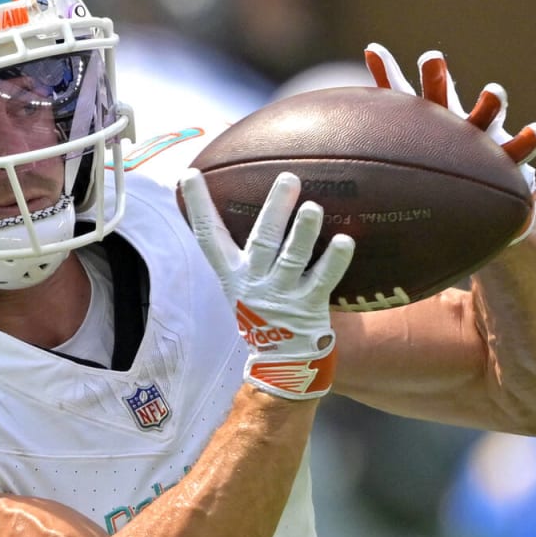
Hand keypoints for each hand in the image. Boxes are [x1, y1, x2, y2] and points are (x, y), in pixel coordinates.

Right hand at [180, 170, 354, 399]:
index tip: (190, 175)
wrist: (281, 360)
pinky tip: (345, 241)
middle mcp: (255, 280)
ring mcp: (282, 293)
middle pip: (263, 240)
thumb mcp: (240, 283)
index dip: (198, 206)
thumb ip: (239, 251)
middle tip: (288, 179)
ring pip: (292, 258)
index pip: (209, 236)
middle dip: (275, 209)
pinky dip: (335, 261)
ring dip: (304, 232)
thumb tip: (233, 207)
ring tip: (314, 208)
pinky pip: (323, 280)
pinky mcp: (309, 305)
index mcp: (233, 273)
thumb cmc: (262, 311)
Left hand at [364, 42, 535, 242]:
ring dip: (490, 102)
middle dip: (435, 75)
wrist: (477, 207)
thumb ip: (366, 170)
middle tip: (430, 57)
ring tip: (493, 92)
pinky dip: (527, 138)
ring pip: (486, 115)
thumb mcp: (399, 180)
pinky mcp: (508, 159)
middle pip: (439, 96)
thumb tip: (311, 168)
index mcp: (422, 126)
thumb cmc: (434, 187)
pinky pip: (520, 149)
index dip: (386, 75)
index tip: (371, 50)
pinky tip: (535, 129)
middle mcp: (451, 123)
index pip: (398, 97)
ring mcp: (482, 138)